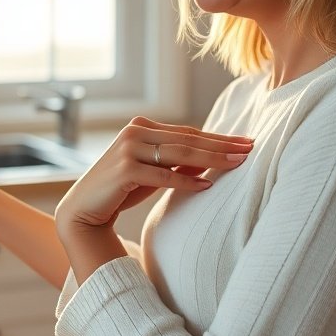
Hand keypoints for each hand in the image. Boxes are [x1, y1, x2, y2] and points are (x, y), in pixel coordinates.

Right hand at [55, 117, 252, 279]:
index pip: (188, 131)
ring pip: (179, 153)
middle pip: (188, 139)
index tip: (245, 142)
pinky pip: (162, 176)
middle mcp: (134, 132)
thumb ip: (177, 161)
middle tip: (250, 149)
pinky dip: (185, 181)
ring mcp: (128, 149)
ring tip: (237, 163)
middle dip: (222, 145)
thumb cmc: (121, 189)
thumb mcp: (152, 171)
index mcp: (141, 126)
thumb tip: (213, 158)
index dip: (218, 137)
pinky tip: (206, 186)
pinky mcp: (124, 170)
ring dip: (212, 159)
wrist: (84, 209)